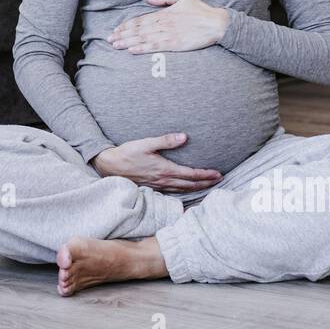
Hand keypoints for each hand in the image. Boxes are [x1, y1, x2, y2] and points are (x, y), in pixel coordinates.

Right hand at [91, 133, 223, 193]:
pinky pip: (173, 192)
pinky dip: (184, 191)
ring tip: (208, 185)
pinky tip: (186, 190)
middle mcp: (163, 180)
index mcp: (165, 170)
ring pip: (182, 190)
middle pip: (190, 185)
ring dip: (197, 188)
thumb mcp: (146, 143)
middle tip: (219, 180)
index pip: (191, 175)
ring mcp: (158, 186)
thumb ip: (166, 140)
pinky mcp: (153, 187)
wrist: (110, 166)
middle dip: (206, 183)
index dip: (206, 175)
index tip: (218, 174)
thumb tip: (184, 137)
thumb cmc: (127, 153)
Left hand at [106, 0, 228, 53]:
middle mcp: (163, 24)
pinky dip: (142, 48)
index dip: (126, 25)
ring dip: (128, 42)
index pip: (140, 20)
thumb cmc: (201, 10)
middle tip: (109, 40)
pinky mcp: (174, 44)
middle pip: (138, 30)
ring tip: (116, 46)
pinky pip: (155, 47)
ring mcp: (168, 34)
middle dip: (122, 35)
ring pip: (143, 38)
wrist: (216, 23)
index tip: (116, 30)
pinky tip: (132, 50)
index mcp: (164, 13)